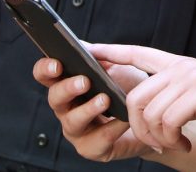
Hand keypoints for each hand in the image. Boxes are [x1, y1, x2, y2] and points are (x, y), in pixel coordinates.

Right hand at [32, 55, 149, 161]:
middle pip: (54, 98)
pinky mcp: (92, 148)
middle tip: (84, 81)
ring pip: (72, 121)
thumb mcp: (118, 66)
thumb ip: (99, 56)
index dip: (45, 69)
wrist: (150, 115)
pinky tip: (123, 119)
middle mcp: (67, 107)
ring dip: (88, 109)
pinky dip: (111, 128)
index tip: (57, 64)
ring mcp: (77, 130)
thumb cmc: (129, 88)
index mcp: (67, 83)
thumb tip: (84, 46)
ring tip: (105, 99)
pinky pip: (97, 140)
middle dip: (67, 88)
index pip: (45, 74)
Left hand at [90, 44, 195, 153]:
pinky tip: (187, 144)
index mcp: (180, 64)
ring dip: (157, 137)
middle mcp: (182, 67)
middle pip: (135, 94)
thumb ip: (178, 93)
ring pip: (148, 110)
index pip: (137, 52)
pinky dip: (173, 139)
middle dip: (137, 127)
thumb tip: (153, 108)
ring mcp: (192, 78)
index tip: (88, 50)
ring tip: (175, 144)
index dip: (111, 52)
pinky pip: (168, 121)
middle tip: (157, 143)